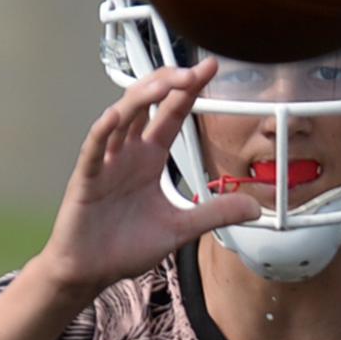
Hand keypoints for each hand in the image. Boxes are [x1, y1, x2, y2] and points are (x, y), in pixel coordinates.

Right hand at [38, 58, 259, 294]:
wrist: (92, 271)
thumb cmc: (126, 246)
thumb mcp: (181, 228)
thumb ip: (215, 213)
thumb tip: (254, 207)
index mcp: (149, 158)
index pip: (171, 114)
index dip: (188, 91)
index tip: (210, 68)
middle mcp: (127, 152)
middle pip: (146, 104)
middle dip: (169, 83)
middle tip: (194, 71)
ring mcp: (105, 162)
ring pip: (122, 117)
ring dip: (143, 97)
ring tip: (165, 82)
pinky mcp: (86, 180)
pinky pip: (94, 150)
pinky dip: (103, 132)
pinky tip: (116, 116)